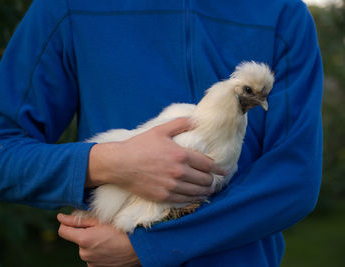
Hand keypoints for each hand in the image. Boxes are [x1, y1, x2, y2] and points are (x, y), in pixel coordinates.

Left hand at [57, 213, 139, 266]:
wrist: (140, 248)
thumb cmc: (123, 230)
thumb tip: (60, 217)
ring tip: (109, 240)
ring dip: (93, 243)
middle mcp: (84, 254)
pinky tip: (110, 248)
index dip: (67, 224)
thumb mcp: (101, 220)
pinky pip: (93, 257)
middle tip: (103, 230)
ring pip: (86, 249)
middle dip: (86, 233)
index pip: (63, 231)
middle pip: (77, 240)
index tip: (75, 220)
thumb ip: (78, 219)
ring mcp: (91, 263)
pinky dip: (99, 252)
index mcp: (83, 239)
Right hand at [86, 118, 225, 202]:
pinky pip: (184, 200)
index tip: (223, 171)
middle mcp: (179, 172)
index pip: (207, 164)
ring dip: (206, 191)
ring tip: (209, 190)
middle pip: (204, 180)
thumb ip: (180, 123)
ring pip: (197, 192)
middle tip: (215, 180)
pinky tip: (197, 198)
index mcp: (181, 155)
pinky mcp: (163, 196)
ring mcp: (171, 186)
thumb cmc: (139, 145)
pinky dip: (194, 199)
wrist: (120, 164)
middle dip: (212, 180)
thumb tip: (195, 119)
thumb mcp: (160, 130)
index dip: (218, 169)